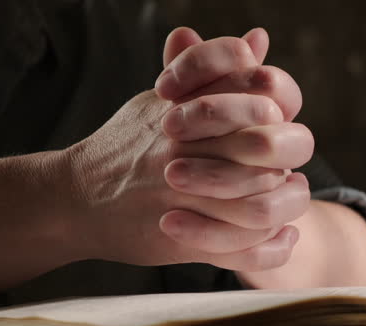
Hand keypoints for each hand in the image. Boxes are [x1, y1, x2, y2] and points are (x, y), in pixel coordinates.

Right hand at [65, 31, 313, 270]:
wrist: (74, 199)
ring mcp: (183, 198)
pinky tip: (286, 234)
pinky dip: (275, 245)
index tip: (277, 117)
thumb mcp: (161, 99)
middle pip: (267, 147)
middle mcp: (185, 151)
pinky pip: (245, 248)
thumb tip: (259, 38)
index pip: (257, 94)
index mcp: (185, 110)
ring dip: (288, 200)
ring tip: (292, 194)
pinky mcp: (182, 241)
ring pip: (262, 203)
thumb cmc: (125, 146)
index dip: (280, 104)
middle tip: (290, 159)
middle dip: (290, 152)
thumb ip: (211, 69)